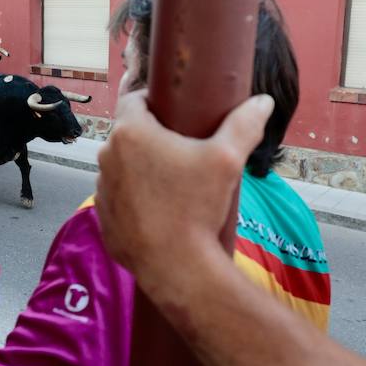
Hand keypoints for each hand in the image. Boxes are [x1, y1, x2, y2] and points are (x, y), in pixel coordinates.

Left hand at [95, 91, 272, 276]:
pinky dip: (133, 198)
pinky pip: (117, 198)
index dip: (153, 101)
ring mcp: (101, 188)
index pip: (134, 100)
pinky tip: (156, 207)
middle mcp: (107, 156)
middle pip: (128, 135)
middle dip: (150, 137)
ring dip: (138, 168)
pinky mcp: (102, 217)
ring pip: (121, 167)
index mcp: (131, 133)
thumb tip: (264, 102)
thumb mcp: (227, 160)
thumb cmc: (197, 207)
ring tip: (170, 181)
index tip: (174, 111)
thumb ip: (244, 125)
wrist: (176, 266)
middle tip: (180, 149)